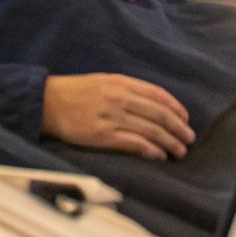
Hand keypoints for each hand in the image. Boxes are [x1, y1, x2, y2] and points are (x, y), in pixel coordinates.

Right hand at [41, 74, 194, 159]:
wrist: (46, 102)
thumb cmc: (74, 92)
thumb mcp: (102, 81)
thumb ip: (126, 90)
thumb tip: (151, 105)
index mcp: (120, 82)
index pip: (157, 94)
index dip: (176, 108)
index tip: (185, 119)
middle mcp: (119, 97)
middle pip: (159, 114)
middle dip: (178, 128)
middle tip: (189, 139)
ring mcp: (111, 116)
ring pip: (150, 130)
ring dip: (169, 142)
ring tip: (179, 151)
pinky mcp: (102, 135)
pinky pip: (133, 143)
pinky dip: (150, 150)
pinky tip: (159, 155)